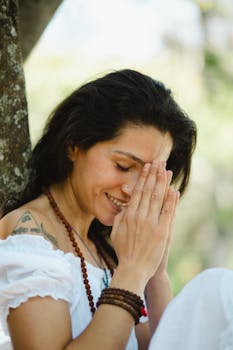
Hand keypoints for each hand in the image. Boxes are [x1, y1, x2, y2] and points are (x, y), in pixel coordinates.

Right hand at [111, 161, 177, 286]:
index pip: (137, 192)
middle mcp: (140, 216)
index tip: (147, 167)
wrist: (133, 269)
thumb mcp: (116, 232)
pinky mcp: (162, 231)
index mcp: (128, 215)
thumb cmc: (123, 252)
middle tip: (158, 162)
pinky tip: (174, 190)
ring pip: (158, 198)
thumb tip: (125, 206)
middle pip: (148, 191)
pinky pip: (167, 212)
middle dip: (154, 174)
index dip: (143, 178)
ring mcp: (151, 223)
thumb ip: (120, 218)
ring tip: (166, 170)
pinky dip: (171, 200)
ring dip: (162, 182)